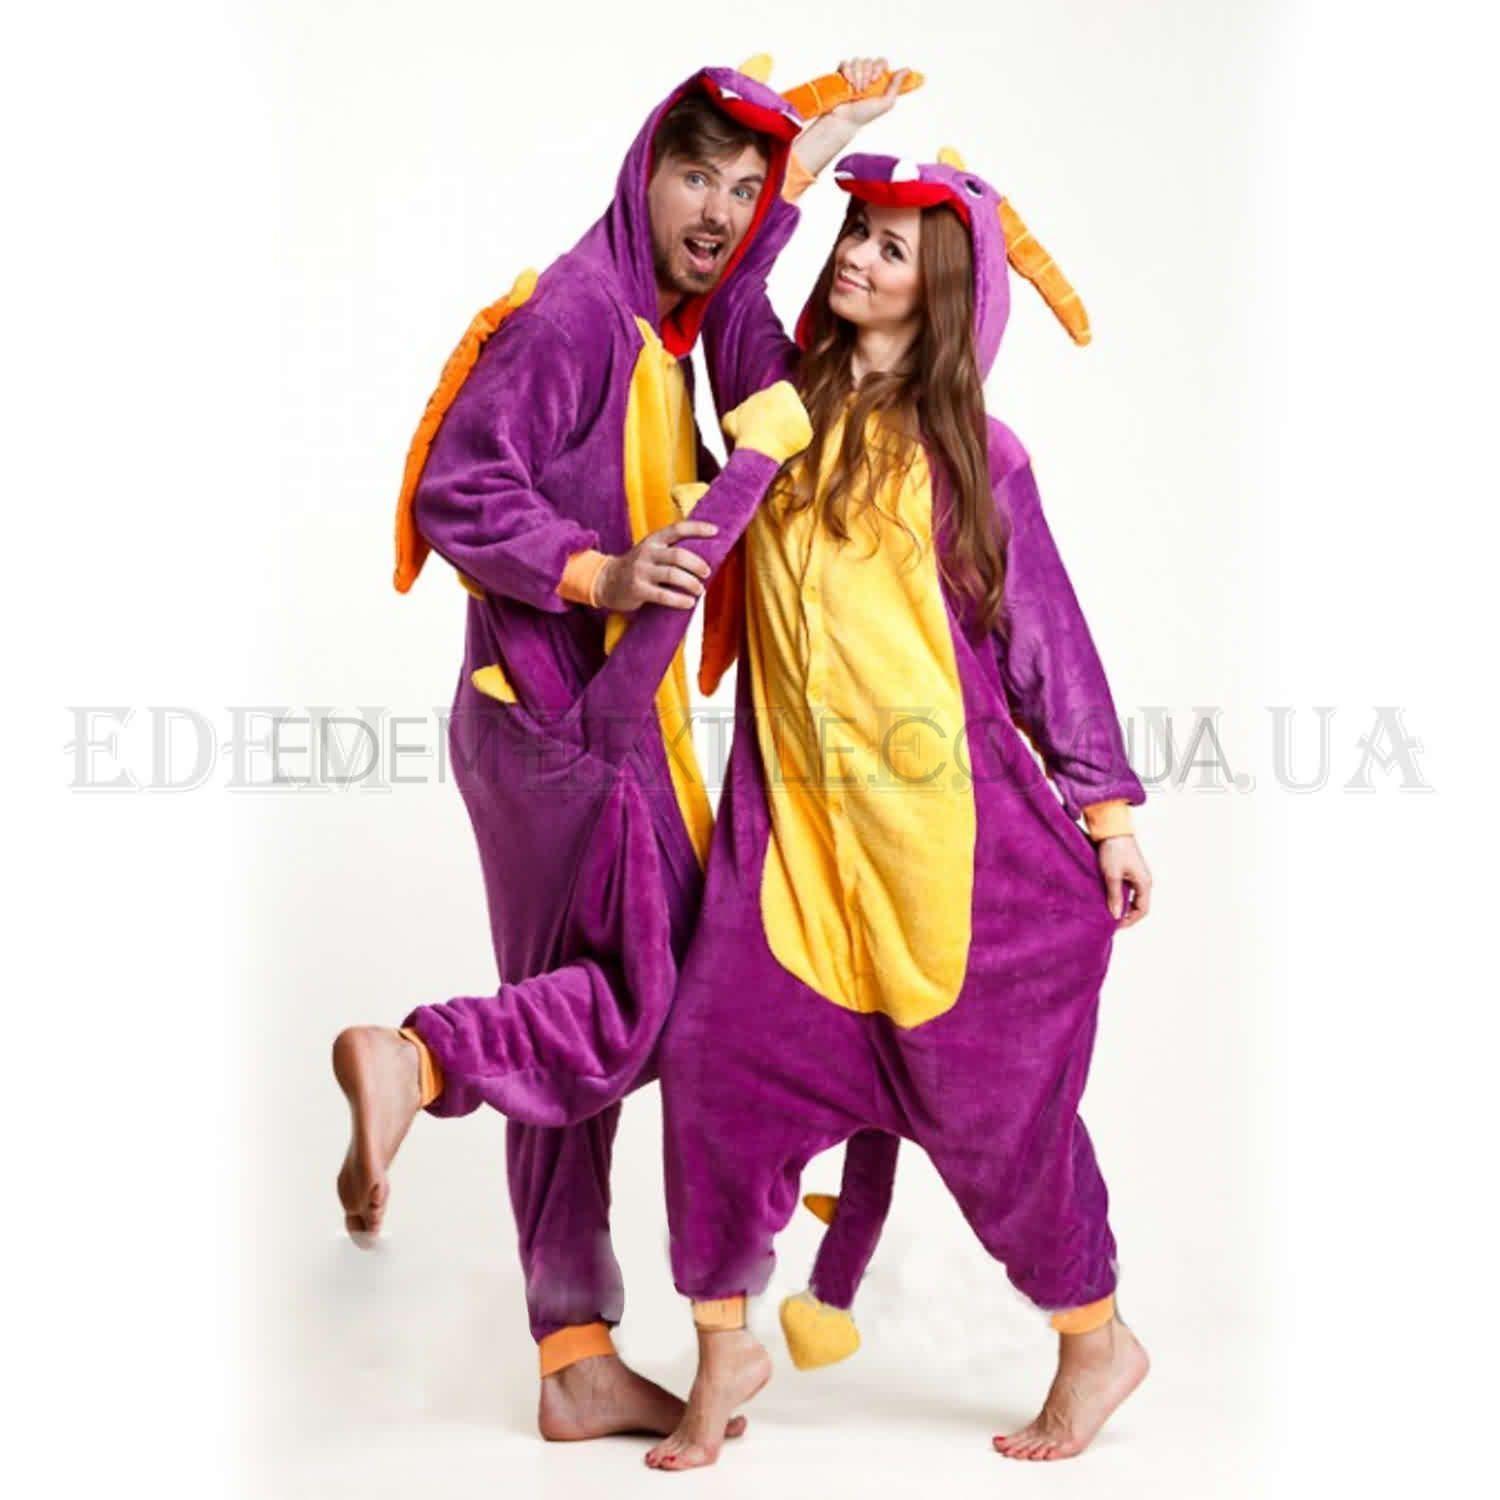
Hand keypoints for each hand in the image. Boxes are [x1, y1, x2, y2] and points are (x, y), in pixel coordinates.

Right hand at [594, 520, 717, 611]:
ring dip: (691, 583)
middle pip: (678, 555)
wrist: (605, 580)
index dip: (697, 528)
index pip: (677, 529)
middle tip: (707, 573)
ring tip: (700, 590)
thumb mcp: (650, 551)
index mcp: (653, 540)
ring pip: (673, 575)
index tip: (715, 531)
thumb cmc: (636, 567)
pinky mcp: (638, 589)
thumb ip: (670, 551)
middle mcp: (647, 552)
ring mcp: (641, 571)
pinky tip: (689, 603)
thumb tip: (704, 559)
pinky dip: (679, 600)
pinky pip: (663, 595)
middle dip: (697, 565)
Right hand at [829, 58, 908, 126]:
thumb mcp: (886, 103)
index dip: (879, 67)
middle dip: (867, 74)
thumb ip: (896, 86)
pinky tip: (848, 82)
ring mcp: (853, 74)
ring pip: (858, 61)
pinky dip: (847, 71)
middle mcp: (866, 75)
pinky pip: (845, 63)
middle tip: (864, 89)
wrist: (845, 120)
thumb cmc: (865, 115)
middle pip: (870, 60)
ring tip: (856, 90)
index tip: (876, 79)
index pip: (882, 62)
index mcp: (877, 80)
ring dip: (857, 76)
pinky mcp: (841, 74)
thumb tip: (907, 70)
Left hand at [1098, 835, 1151, 927]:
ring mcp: (1138, 875)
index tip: (1114, 926)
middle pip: (1138, 906)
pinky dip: (1119, 896)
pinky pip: (1128, 889)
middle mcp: (1144, 881)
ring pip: (1132, 897)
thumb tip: (1116, 916)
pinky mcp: (1130, 870)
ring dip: (1122, 905)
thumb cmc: (1113, 849)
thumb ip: (1114, 896)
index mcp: (1144, 883)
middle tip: (1109, 921)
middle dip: (1126, 915)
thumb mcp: (1112, 874)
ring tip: (1107, 911)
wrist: (1112, 827)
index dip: (1129, 921)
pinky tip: (1107, 898)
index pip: (1142, 910)